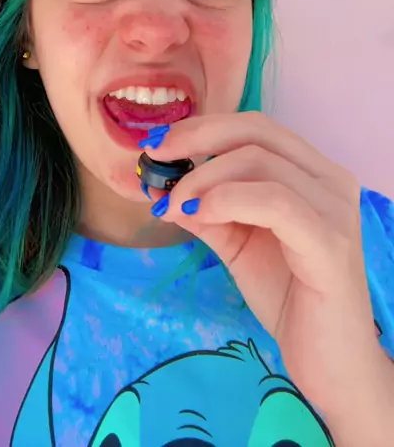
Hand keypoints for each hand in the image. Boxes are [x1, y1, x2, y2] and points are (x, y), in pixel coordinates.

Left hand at [145, 111, 386, 419]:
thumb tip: (163, 187)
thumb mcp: (238, 244)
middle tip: (156, 159)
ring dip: (203, 177)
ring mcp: (335, 208)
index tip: (159, 143)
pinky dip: (228, 200)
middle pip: (257, 132)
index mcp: (313, 172)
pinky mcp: (330, 242)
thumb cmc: (289, 298)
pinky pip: (274, 201)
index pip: (256, 126)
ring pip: (259, 162)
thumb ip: (207, 212)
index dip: (203, 127)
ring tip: (175, 204)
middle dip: (197, 139)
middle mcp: (330, 179)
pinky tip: (199, 214)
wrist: (331, 363)